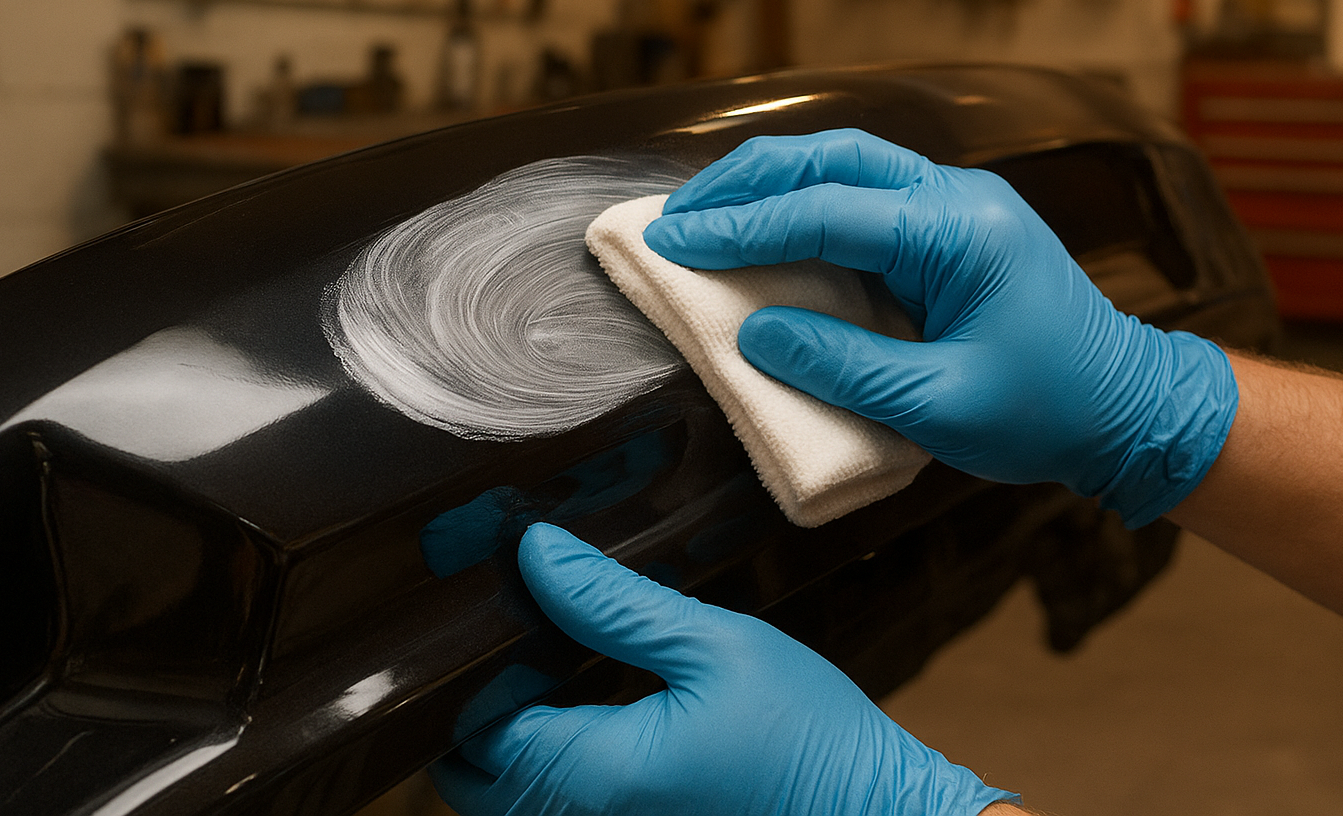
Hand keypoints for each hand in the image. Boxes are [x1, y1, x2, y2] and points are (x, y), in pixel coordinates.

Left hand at [433, 523, 1016, 815]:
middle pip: (477, 779)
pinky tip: (583, 689)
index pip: (476, 734)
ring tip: (540, 648)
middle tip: (505, 628)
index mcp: (599, 772)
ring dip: (512, 730)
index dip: (465, 672)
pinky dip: (553, 749)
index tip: (483, 604)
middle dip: (474, 710)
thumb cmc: (808, 735)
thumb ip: (616, 604)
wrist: (877, 812)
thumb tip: (534, 553)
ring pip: (516, 793)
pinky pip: (565, 797)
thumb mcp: (717, 645)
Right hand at [643, 128, 1236, 526]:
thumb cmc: (1048, 411)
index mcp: (961, 231)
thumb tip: (755, 335)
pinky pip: (867, 195)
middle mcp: (959, 197)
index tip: (674, 244)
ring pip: (847, 164)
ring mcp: (959, 204)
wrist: (1129, 407)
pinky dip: (807, 204)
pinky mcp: (952, 227)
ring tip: (704, 214)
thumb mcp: (940, 405)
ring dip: (773, 183)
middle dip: (746, 181)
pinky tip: (768, 228)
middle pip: (832, 158)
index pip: (829, 210)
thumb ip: (842, 367)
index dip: (743, 228)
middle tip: (674, 216)